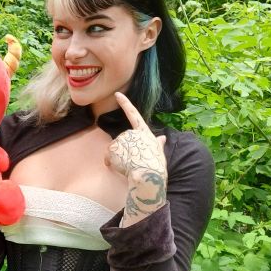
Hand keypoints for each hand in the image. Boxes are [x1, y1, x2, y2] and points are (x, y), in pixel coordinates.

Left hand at [106, 92, 166, 224]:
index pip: (133, 114)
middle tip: (132, 163)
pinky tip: (121, 169)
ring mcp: (122, 139)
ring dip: (118, 159)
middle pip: (122, 141)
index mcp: (144, 132)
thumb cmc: (155, 167)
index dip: (125, 103)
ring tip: (129, 167)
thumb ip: (158, 144)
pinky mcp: (114, 148)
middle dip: (123, 152)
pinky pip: (108, 158)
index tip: (117, 94)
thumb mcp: (159, 152)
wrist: (148, 175)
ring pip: (115, 150)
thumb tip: (163, 138)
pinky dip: (111, 164)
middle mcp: (132, 133)